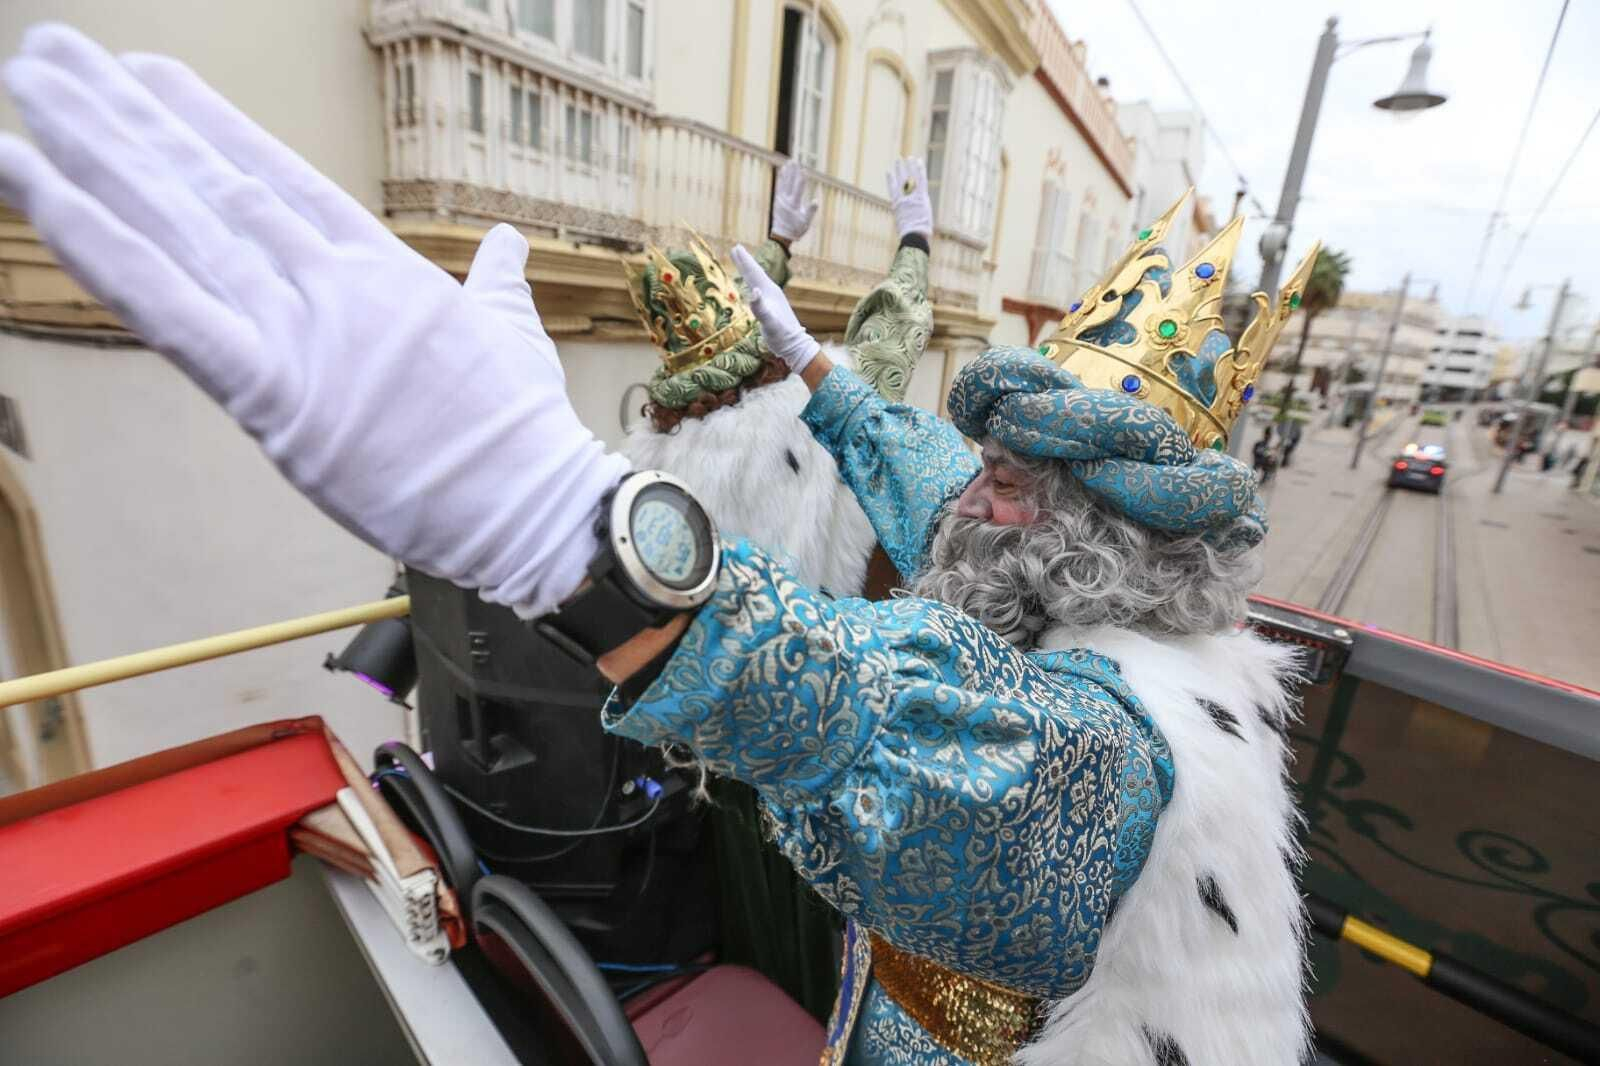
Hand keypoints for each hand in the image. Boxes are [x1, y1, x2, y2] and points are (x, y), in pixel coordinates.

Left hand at [0, 24, 628, 617]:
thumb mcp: (514, 335)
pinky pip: (161, 307)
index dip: (204, 122)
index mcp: (381, 268)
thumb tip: (508, 244)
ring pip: (171, 226)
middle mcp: (327, 281)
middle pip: (205, 185)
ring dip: (90, 151)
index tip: (147, 76)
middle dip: (122, 119)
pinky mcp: (268, 390)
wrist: (530, 503)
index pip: (275, 175)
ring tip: (30, 82)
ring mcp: (296, 329)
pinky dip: (93, 245)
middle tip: (52, 56)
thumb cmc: (524, 433)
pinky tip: (32, 184)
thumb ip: (497, 281)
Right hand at [731, 243, 817, 374]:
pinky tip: (751, 287)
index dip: (744, 261)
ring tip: (741, 262)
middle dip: (745, 261)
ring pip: (757, 280)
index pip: (754, 273)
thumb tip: (753, 291)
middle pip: (755, 273)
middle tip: (735, 248)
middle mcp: (771, 292)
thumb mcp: (769, 322)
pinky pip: (758, 291)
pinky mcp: (771, 307)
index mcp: (769, 292)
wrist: (794, 345)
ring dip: (748, 271)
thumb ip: (760, 307)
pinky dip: (752, 284)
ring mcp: (771, 300)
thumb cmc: (781, 335)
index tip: (736, 247)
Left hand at [769, 158, 817, 243]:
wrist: (782, 235)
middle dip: (793, 172)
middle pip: (790, 183)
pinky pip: (779, 187)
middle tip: (795, 161)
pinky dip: (781, 179)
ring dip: (786, 173)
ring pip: (783, 183)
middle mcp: (786, 201)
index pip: (799, 189)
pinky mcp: (777, 200)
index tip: (804, 170)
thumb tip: (816, 201)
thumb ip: (811, 211)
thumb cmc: (796, 229)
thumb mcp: (806, 222)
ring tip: (788, 163)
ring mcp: (780, 200)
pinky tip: (782, 172)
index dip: (802, 179)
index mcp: (794, 205)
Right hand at [887, 157, 932, 240]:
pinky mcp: (921, 196)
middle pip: (900, 180)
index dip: (890, 179)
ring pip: (910, 177)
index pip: (893, 189)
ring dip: (909, 166)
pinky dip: (920, 170)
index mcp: (897, 204)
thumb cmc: (908, 234)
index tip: (888, 172)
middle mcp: (903, 198)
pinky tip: (918, 161)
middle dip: (899, 170)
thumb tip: (906, 218)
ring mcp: (912, 196)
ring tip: (908, 157)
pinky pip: (921, 180)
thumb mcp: (902, 225)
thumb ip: (904, 217)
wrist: (913, 234)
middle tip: (898, 161)